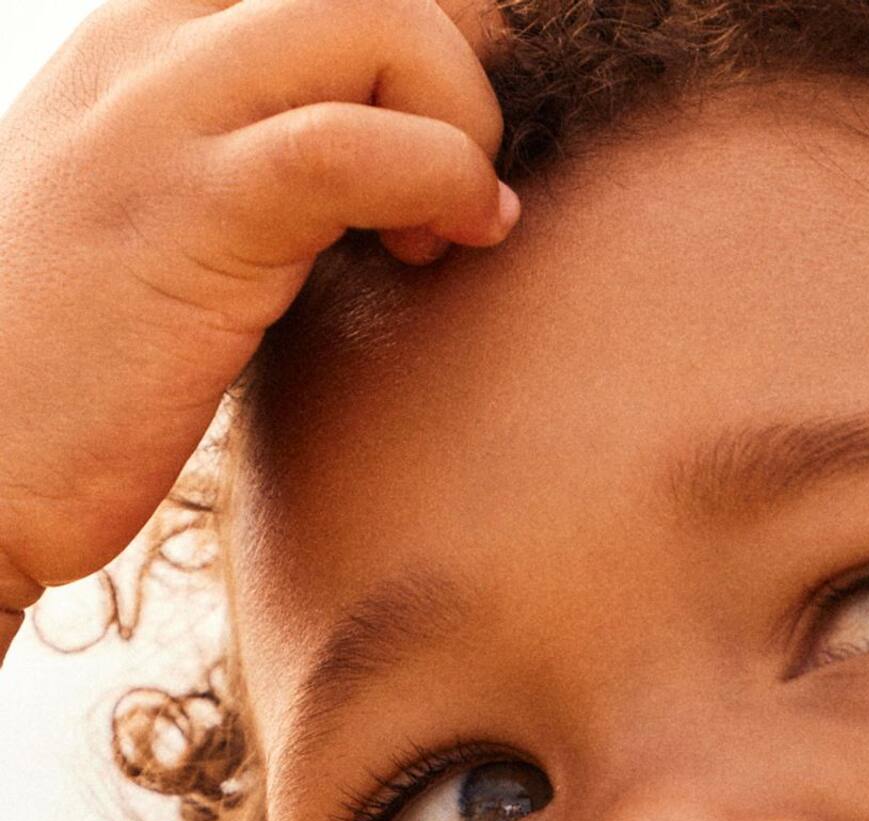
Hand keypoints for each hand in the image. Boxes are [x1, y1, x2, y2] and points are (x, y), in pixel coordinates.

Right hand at [0, 0, 515, 614]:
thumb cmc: (59, 383)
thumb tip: (354, 183)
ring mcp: (164, 118)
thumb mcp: (142, 228)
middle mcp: (145, 49)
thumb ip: (229, 170)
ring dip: (455, 119)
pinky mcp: (195, 213)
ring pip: (373, 19)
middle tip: (443, 204)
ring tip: (445, 231)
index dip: (400, 55)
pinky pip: (356, 146)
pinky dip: (442, 178)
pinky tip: (444, 246)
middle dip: (445, 75)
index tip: (416, 161)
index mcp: (133, 42)